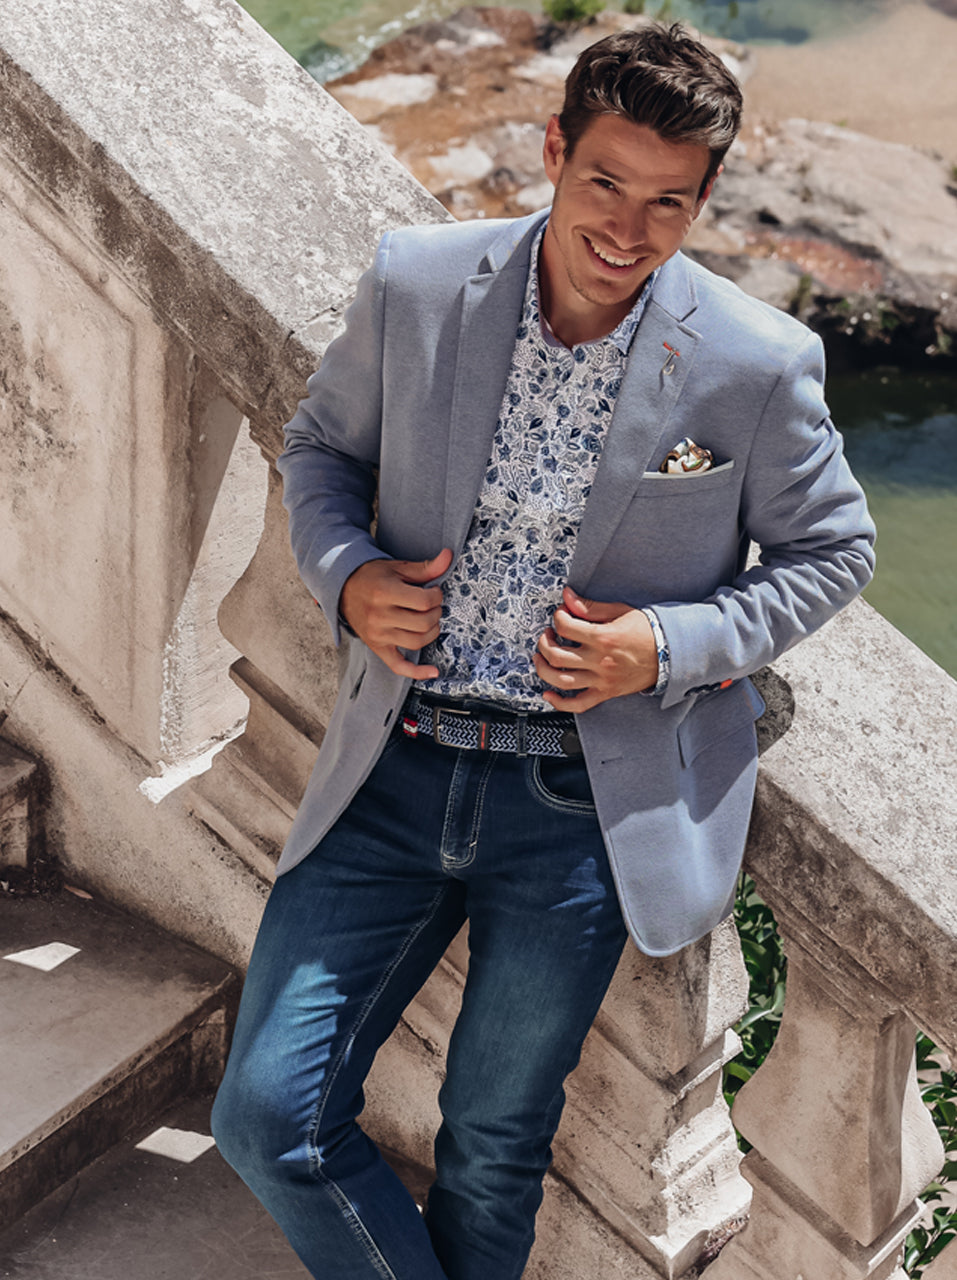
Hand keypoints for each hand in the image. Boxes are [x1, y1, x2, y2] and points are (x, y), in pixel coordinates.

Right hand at [340, 548, 452, 678]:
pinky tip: (433, 672)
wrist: (343, 589)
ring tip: (429, 620)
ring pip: (417, 642)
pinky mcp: (377, 647)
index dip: (437, 596)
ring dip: (432, 632)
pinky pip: (398, 666)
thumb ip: (425, 567)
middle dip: (436, 613)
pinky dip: (417, 672)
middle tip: (432, 605)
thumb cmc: (372, 577)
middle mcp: (380, 616)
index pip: (425, 601)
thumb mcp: (397, 568)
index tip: (433, 591)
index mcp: (385, 592)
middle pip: (424, 622)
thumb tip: (449, 556)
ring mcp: (378, 634)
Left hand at [534, 586, 658, 711]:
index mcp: (603, 637)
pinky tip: (548, 694)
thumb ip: (591, 607)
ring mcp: (602, 680)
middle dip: (544, 643)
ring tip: (541, 658)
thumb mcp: (620, 611)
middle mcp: (600, 660)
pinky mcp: (606, 693)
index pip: (565, 627)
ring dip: (543, 669)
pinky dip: (560, 703)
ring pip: (562, 680)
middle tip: (547, 636)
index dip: (557, 617)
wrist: (670, 653)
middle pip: (556, 655)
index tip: (561, 615)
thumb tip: (568, 597)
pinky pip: (579, 704)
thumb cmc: (647, 631)